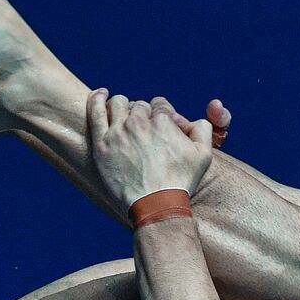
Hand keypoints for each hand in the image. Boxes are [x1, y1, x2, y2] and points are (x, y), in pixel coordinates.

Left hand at [87, 91, 214, 204]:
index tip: (160, 126)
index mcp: (163, 121)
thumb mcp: (203, 156)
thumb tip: (197, 118)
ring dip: (124, 107)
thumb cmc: (181, 182)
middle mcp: (139, 122)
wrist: (156, 205)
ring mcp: (118, 132)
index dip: (162, 114)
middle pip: (139, 105)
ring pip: (119, 104)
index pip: (160, 104)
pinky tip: (102, 94)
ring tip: (124, 117)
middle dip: (144, 115)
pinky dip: (98, 98)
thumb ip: (203, 130)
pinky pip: (95, 111)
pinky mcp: (102, 143)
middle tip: (145, 131)